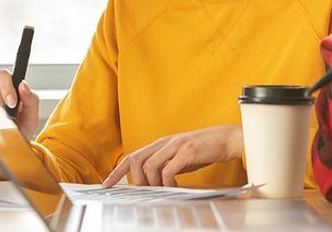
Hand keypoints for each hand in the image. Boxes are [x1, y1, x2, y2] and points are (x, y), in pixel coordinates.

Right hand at [0, 69, 38, 179]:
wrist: (6, 157)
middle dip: (5, 89)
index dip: (10, 85)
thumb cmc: (18, 136)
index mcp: (10, 93)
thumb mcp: (31, 120)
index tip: (14, 101)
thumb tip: (23, 85)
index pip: (8, 78)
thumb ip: (31, 100)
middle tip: (10, 105)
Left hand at [102, 124, 242, 187]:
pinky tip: (175, 186)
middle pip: (136, 159)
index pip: (132, 156)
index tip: (107, 185)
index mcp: (160, 144)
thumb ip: (165, 166)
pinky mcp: (187, 151)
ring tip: (162, 190)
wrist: (224, 139)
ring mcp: (175, 145)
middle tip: (144, 192)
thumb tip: (152, 184)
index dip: (118, 171)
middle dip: (135, 180)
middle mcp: (164, 143)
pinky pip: (169, 169)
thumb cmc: (202, 151)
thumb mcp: (179, 158)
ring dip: (152, 183)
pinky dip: (167, 182)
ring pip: (150, 165)